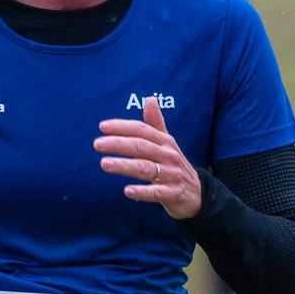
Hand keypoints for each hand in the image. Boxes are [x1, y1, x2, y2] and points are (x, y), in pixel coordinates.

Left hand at [94, 95, 202, 220]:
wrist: (197, 192)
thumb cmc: (174, 165)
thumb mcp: (167, 143)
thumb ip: (156, 123)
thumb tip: (150, 99)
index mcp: (165, 141)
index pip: (142, 130)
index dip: (122, 127)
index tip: (102, 126)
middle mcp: (169, 155)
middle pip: (141, 146)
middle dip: (119, 144)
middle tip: (97, 144)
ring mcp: (172, 175)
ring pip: (146, 168)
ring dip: (124, 165)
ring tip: (104, 164)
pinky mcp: (173, 193)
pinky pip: (156, 192)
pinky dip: (142, 192)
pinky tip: (127, 191)